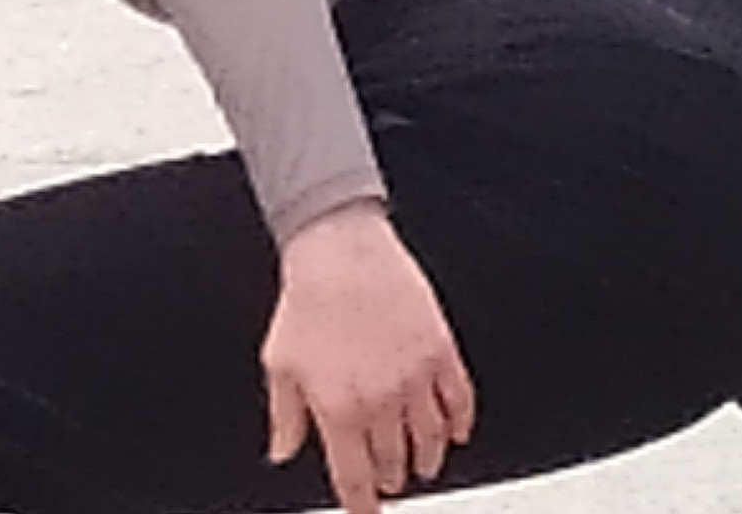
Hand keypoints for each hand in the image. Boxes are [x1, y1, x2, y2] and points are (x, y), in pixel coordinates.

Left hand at [264, 202, 475, 513]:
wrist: (341, 253)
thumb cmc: (306, 305)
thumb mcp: (280, 367)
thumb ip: (285, 417)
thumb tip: (282, 451)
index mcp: (338, 412)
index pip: (355, 478)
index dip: (363, 504)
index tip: (367, 511)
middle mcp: (380, 401)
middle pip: (394, 461)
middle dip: (393, 479)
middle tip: (392, 483)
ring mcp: (415, 376)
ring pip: (431, 436)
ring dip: (429, 458)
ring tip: (425, 465)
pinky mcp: (439, 349)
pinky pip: (459, 397)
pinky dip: (461, 421)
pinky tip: (457, 431)